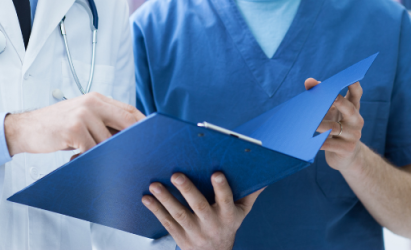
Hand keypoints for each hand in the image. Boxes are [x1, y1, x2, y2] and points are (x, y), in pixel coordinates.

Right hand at [4, 92, 143, 155]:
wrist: (25, 128)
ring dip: (106, 153)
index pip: (129, 110)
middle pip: (127, 122)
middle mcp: (93, 103)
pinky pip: (92, 149)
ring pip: (109, 140)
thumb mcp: (82, 117)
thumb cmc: (56, 126)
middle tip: (136, 154)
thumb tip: (129, 137)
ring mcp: (84, 114)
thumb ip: (103, 121)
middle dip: (133, 140)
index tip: (151, 138)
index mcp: (97, 98)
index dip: (143, 125)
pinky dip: (89, 157)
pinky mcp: (74, 129)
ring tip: (92, 157)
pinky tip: (77, 157)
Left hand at [142, 172, 263, 249]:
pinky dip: (156, 210)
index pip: (226, 200)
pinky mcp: (180, 237)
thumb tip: (263, 175)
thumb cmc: (228, 226)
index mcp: (228, 215)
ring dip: (165, 199)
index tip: (216, 173)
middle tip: (176, 174)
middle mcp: (211, 224)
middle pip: (199, 206)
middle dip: (187, 190)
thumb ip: (250, 194)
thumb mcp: (242, 212)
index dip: (221, 188)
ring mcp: (194, 232)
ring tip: (154, 185)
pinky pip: (166, 223)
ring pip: (179, 215)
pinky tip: (146, 198)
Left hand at [305, 78, 364, 170]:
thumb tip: (309, 81)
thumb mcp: (329, 112)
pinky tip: (310, 141)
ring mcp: (353, 135)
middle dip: (340, 102)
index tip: (351, 77)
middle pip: (349, 109)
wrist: (347, 156)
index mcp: (353, 109)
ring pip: (335, 128)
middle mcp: (356, 121)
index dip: (354, 86)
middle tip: (331, 96)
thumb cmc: (335, 128)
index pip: (356, 95)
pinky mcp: (346, 149)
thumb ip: (320, 97)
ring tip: (311, 123)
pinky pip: (330, 144)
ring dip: (322, 125)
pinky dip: (320, 142)